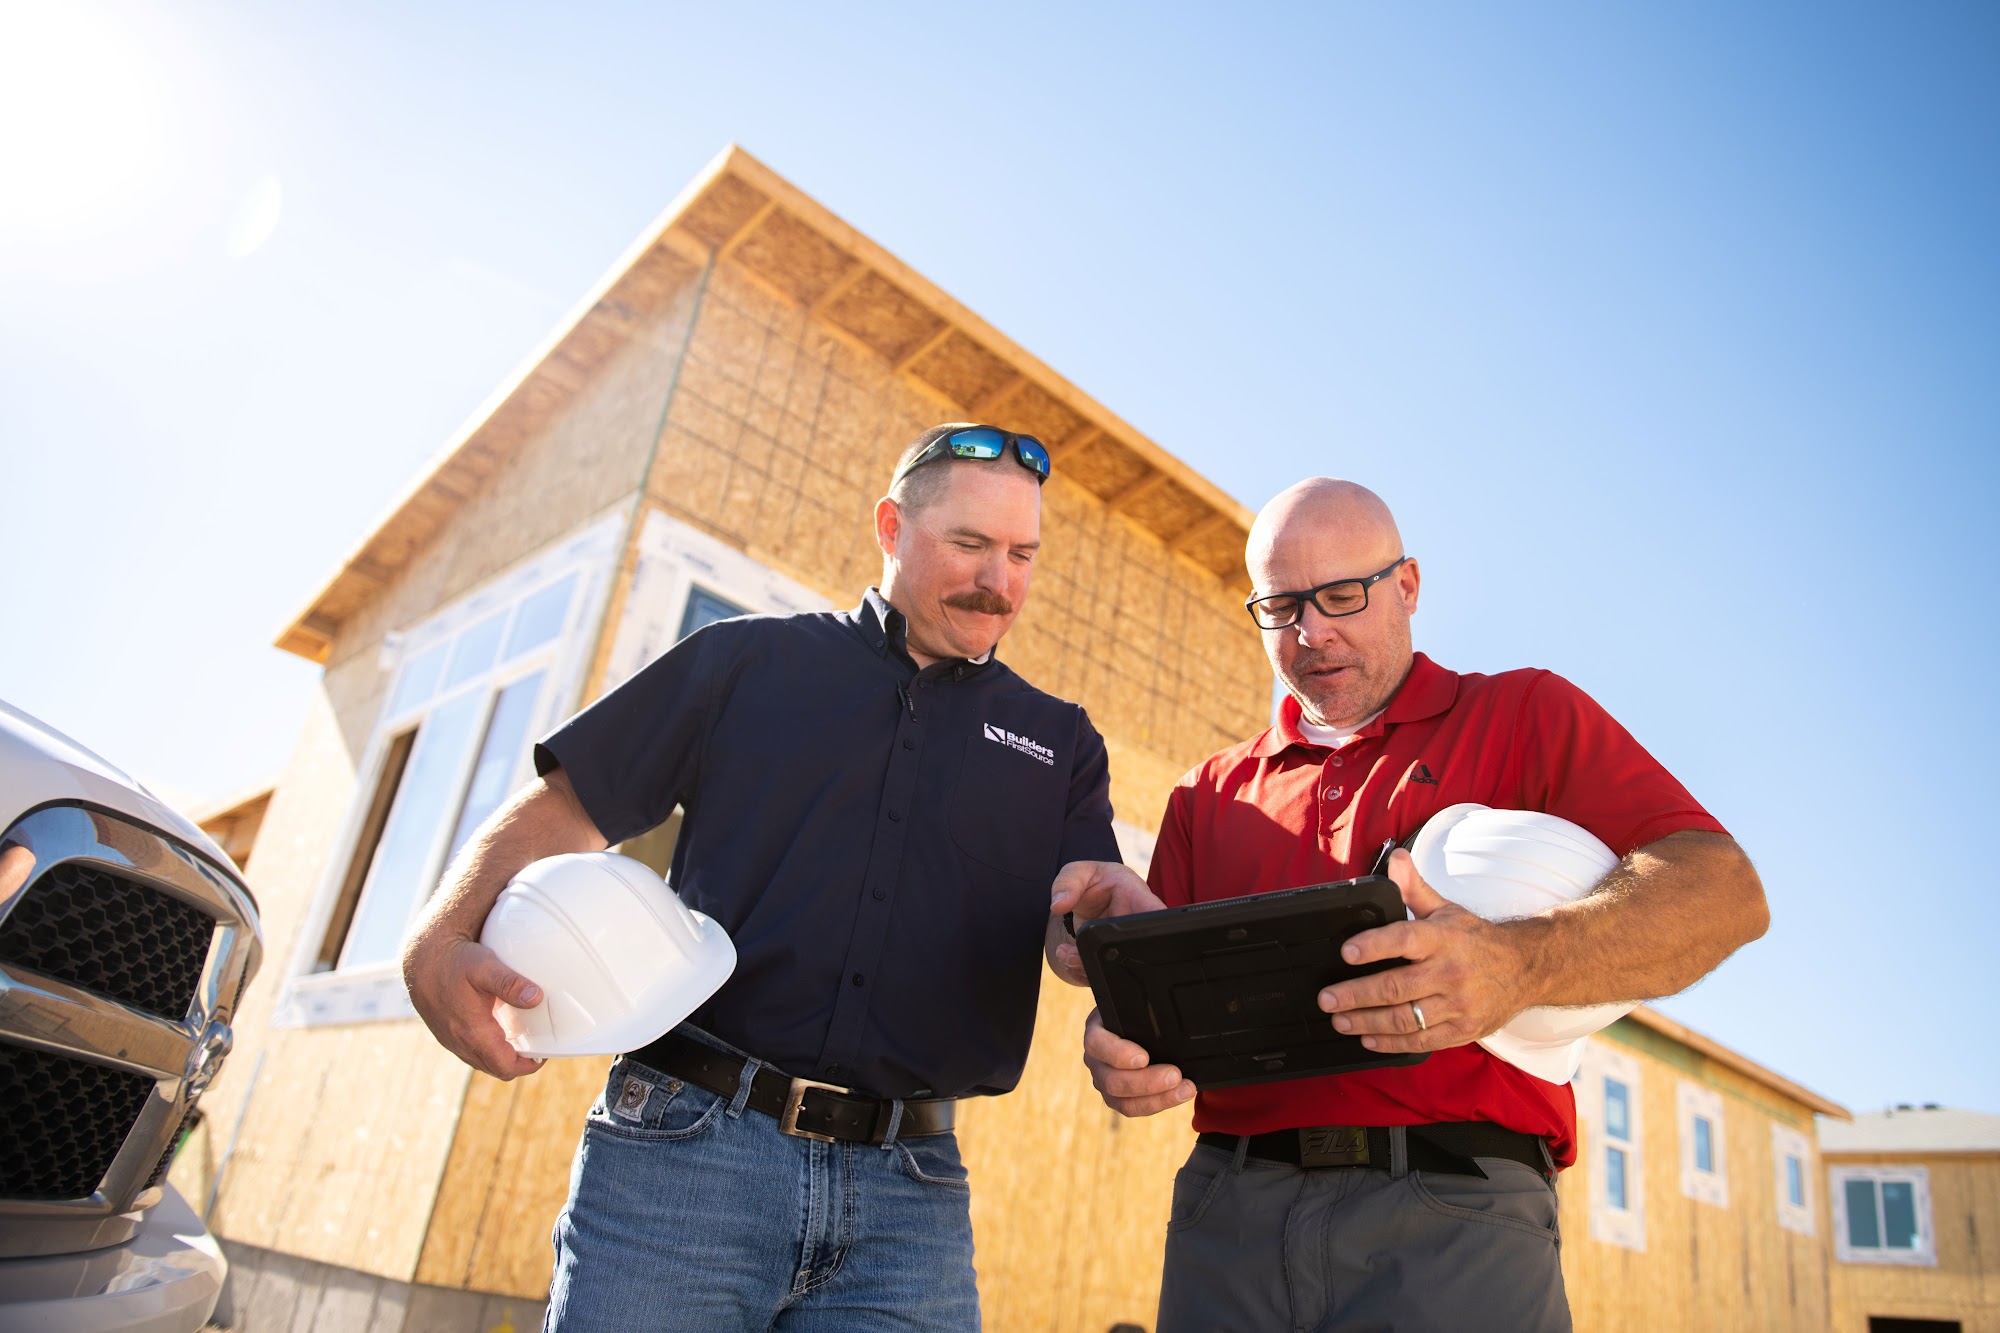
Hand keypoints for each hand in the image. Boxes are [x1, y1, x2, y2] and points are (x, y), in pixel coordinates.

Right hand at [403, 935, 547, 1079]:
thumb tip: (537, 998)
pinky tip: (499, 1030)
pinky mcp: (447, 1035)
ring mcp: (452, 1041)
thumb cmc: (455, 962)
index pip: (506, 1067)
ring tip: (522, 1038)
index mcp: (473, 1032)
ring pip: (483, 1062)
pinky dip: (489, 1049)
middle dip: (519, 1063)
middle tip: (537, 1046)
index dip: (528, 1066)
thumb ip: (511, 984)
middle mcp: (460, 1043)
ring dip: (503, 1057)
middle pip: (497, 1069)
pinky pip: (472, 1053)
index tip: (543, 1054)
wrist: (422, 961)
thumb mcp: (486, 967)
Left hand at [1047, 860, 1166, 984]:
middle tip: (1076, 953)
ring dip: (1088, 968)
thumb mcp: (1079, 872)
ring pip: (1118, 969)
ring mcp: (1127, 946)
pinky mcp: (1113, 960)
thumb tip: (1058, 904)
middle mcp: (1137, 925)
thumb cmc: (1092, 881)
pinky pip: (1103, 975)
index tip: (1144, 942)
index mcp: (1138, 898)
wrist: (1088, 898)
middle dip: (1108, 958)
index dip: (1159, 933)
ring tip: (1067, 954)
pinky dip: (1082, 974)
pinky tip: (1069, 958)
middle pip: (1136, 951)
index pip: (1158, 916)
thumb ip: (1068, 883)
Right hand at [1083, 1006, 1194, 1116]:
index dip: (1119, 1054)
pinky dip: (1159, 1103)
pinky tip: (1179, 1094)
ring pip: (1122, 1101)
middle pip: (1111, 1080)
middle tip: (1176, 1075)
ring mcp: (1104, 1081)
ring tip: (1185, 1089)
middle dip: (1147, 1082)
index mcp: (1095, 1031)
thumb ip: (1143, 1008)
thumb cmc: (1134, 1012)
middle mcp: (1095, 1060)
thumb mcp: (1134, 1004)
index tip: (1144, 1057)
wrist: (1133, 1024)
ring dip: (1157, 1098)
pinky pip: (1134, 1109)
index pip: (1096, 1044)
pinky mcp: (1117, 1098)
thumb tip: (1167, 1011)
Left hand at [1316, 848, 1537, 1053]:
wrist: (1525, 968)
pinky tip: (1368, 1038)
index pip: (1403, 939)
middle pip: (1396, 986)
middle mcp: (1450, 972)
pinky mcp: (1463, 1030)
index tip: (1346, 953)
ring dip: (1366, 1022)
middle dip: (1356, 994)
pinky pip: (1421, 1041)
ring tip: (1339, 1020)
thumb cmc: (1476, 939)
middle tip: (1327, 998)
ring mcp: (1458, 1005)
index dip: (1373, 946)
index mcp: (1443, 938)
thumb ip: (1414, 888)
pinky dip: (1391, 1043)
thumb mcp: (1446, 909)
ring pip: (1405, 1018)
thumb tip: (1396, 858)